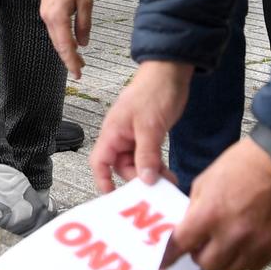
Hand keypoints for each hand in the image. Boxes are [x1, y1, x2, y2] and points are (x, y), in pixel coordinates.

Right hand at [39, 0, 92, 78]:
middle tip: (80, 70)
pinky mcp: (46, 11)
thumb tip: (83, 43)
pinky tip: (71, 43)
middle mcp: (48, 18)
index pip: (65, 46)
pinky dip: (62, 41)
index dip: (71, 61)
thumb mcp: (86, 1)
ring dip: (66, 50)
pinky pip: (54, 31)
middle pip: (58, 45)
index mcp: (58, 17)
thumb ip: (84, 23)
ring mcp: (45, 15)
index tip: (78, 73)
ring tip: (78, 59)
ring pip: (56, 39)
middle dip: (69, 59)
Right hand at [89, 59, 194, 192]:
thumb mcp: (150, 126)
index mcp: (112, 132)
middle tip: (155, 189)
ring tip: (168, 182)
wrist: (171, 71)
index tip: (114, 197)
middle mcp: (121, 136)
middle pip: (121, 167)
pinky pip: (149, 157)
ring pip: (137, 164)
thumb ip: (147, 155)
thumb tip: (146, 180)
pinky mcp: (149, 135)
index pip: (99, 162)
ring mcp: (135, 136)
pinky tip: (169, 174)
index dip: (102, 180)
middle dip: (137, 179)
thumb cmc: (154, 91)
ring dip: (150, 174)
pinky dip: (157, 167)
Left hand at [166, 137, 270, 269]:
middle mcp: (232, 234)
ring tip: (227, 244)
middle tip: (204, 245)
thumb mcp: (205, 181)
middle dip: (200, 256)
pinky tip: (247, 243)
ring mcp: (255, 244)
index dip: (169, 255)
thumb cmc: (242, 165)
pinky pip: (253, 267)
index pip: (180, 246)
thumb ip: (194, 210)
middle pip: (206, 265)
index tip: (164, 261)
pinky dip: (246, 259)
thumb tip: (187, 231)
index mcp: (209, 214)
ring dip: (224, 261)